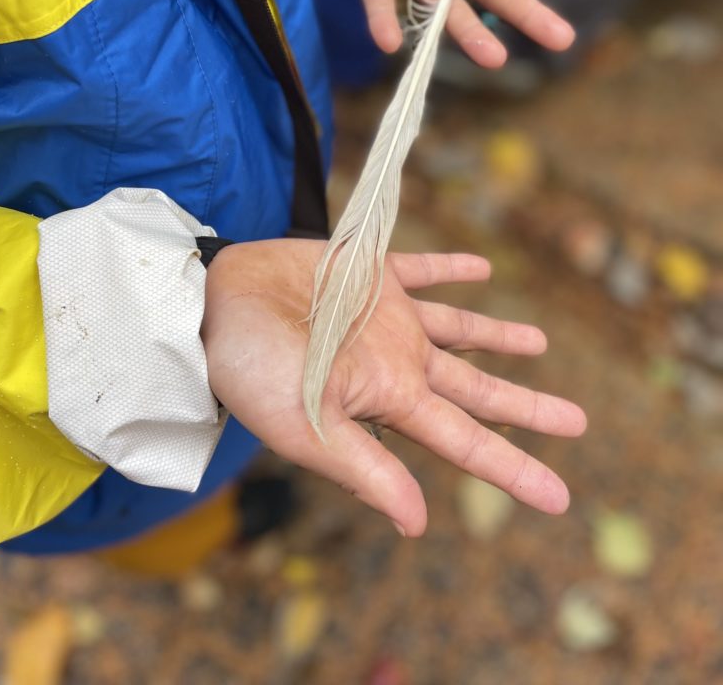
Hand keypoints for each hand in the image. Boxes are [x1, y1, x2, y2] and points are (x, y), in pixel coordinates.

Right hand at [202, 239, 585, 536]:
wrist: (215, 302)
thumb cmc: (253, 369)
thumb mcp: (307, 428)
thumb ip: (365, 469)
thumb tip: (418, 524)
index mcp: (390, 400)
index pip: (467, 441)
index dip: (515, 469)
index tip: (561, 497)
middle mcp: (398, 361)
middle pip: (479, 389)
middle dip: (528, 406)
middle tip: (578, 423)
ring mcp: (388, 317)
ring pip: (461, 329)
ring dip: (499, 336)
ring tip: (539, 344)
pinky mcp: (370, 274)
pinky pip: (423, 269)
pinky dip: (453, 269)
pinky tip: (481, 269)